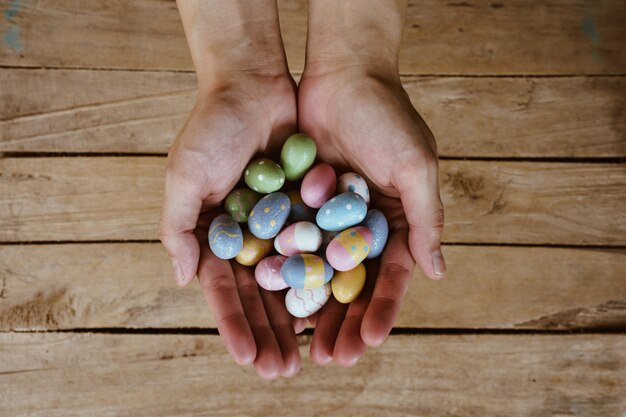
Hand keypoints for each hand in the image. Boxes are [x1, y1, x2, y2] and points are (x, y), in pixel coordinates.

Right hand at [159, 74, 303, 378]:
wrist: (253, 84)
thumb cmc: (211, 129)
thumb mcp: (183, 176)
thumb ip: (179, 228)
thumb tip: (183, 281)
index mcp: (219, 237)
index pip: (228, 292)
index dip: (237, 326)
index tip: (250, 359)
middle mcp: (253, 237)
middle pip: (265, 296)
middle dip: (274, 333)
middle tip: (286, 371)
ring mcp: (285, 224)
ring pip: (298, 280)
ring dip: (305, 316)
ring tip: (318, 352)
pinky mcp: (313, 207)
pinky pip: (324, 246)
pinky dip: (331, 275)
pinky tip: (341, 306)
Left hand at [297, 68, 445, 365]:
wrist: (344, 72)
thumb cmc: (388, 117)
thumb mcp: (416, 167)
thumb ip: (428, 219)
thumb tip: (438, 273)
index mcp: (395, 221)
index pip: (389, 277)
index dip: (381, 310)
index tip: (369, 341)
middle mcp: (360, 225)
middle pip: (350, 284)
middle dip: (343, 322)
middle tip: (331, 359)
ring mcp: (327, 216)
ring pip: (317, 272)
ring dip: (311, 308)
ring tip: (302, 344)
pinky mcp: (297, 202)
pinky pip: (289, 242)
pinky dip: (283, 272)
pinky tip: (273, 302)